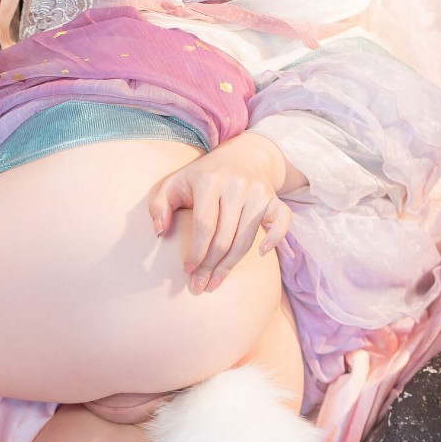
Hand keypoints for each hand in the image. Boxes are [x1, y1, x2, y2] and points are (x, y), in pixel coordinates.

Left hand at [147, 132, 298, 293]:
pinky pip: (281, 222)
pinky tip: (262, 254)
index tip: (187, 269)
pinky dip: (275, 239)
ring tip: (215, 282)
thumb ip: (159, 206)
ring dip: (230, 265)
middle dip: (210, 266)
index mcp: (210, 181)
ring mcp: (258, 192)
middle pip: (225, 237)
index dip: (196, 252)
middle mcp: (237, 185)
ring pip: (246, 239)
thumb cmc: (201, 177)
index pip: (204, 225)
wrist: (241, 156)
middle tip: (199, 285)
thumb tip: (160, 232)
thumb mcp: (174, 184)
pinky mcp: (274, 199)